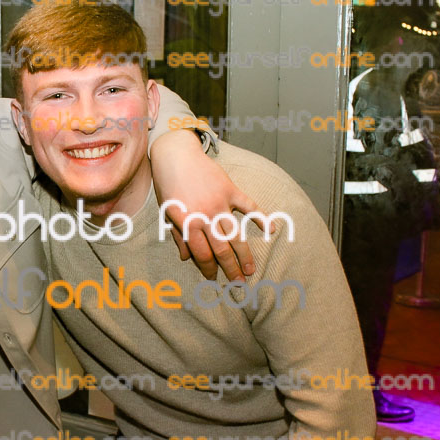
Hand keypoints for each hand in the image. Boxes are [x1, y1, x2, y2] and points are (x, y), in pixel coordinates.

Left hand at [151, 130, 266, 280]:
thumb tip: (186, 258)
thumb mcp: (168, 213)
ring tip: (251, 269)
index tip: (214, 279)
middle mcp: (204, 216)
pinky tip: (271, 230)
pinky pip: (249, 206)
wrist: (175, 156)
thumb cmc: (168, 186)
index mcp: (187, 223)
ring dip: (245, 255)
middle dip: (230, 269)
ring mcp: (219, 203)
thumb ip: (179, 236)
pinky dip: (261, 218)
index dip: (209, 270)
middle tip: (238, 283)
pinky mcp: (230, 189)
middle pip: (221, 250)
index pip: (202, 255)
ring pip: (236, 235)